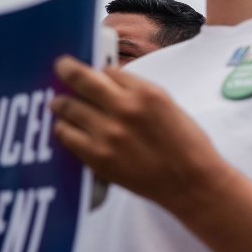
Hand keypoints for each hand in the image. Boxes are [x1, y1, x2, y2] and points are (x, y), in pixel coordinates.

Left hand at [50, 56, 228, 211]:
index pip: (108, 70)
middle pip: (81, 80)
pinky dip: (64, 128)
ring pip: (68, 107)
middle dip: (67, 70)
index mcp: (147, 93)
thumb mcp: (169, 106)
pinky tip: (68, 127)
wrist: (191, 183)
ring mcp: (108, 134)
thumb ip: (139, 92)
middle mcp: (124, 109)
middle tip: (62, 68)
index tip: (92, 71)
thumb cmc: (187, 145)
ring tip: (60, 103)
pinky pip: (66, 135)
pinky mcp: (97, 157)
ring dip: (62, 102)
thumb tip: (112, 83)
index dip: (99, 71)